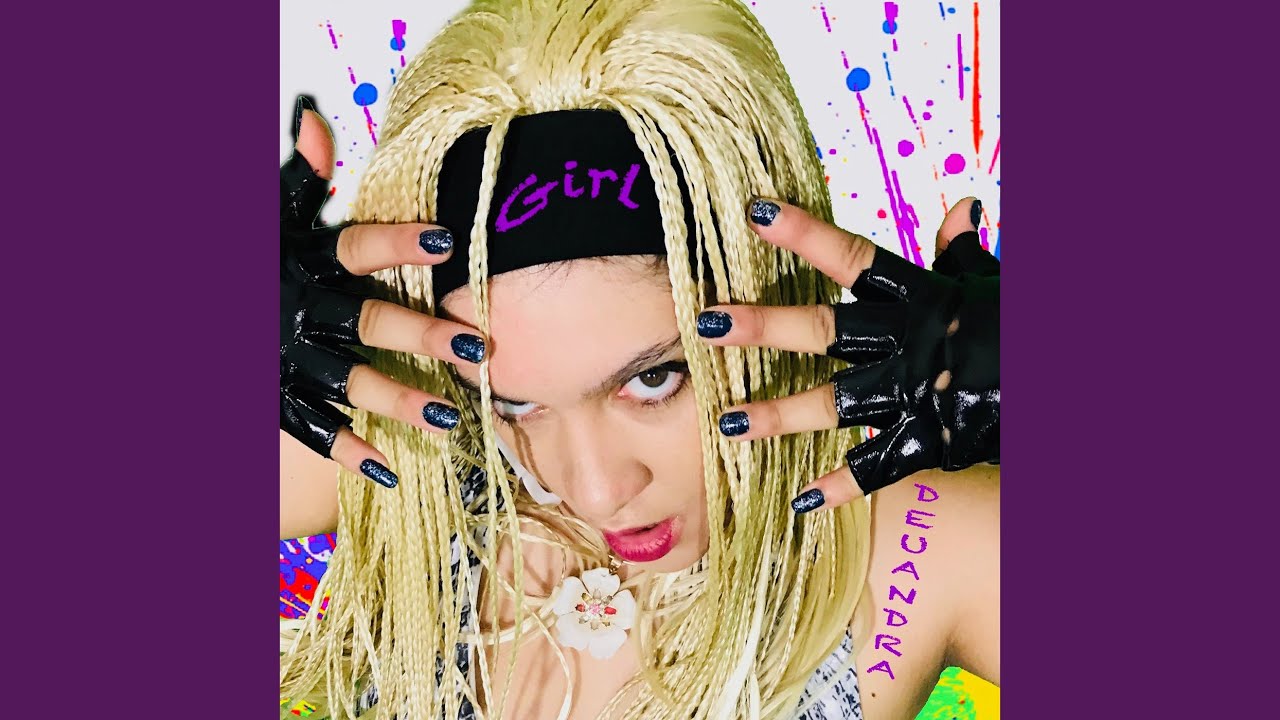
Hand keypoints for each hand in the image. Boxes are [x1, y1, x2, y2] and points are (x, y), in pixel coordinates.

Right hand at [280, 95, 487, 487]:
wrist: (183, 312)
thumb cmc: (245, 261)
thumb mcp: (266, 215)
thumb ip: (298, 176)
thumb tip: (316, 120)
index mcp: (304, 262)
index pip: (356, 247)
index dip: (399, 243)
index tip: (449, 240)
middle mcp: (301, 311)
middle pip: (368, 322)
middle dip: (422, 335)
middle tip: (478, 347)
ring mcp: (289, 358)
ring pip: (352, 383)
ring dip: (402, 402)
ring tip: (453, 420)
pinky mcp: (277, 395)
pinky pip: (313, 428)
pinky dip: (347, 451)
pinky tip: (389, 470)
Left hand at [696, 197, 997, 511]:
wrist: (1067, 377)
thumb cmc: (1024, 327)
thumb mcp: (995, 285)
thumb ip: (965, 251)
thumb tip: (964, 204)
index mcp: (921, 296)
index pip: (853, 256)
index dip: (804, 233)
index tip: (755, 210)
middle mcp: (908, 341)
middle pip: (825, 330)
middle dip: (764, 326)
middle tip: (705, 322)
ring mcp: (916, 392)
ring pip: (835, 403)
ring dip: (778, 415)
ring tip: (726, 424)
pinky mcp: (930, 440)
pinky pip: (877, 467)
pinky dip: (841, 487)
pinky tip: (799, 500)